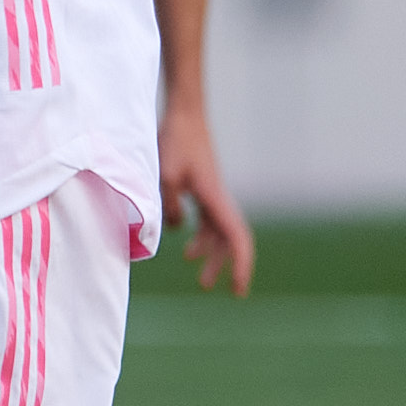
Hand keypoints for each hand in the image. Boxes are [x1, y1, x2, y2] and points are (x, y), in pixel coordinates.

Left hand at [155, 97, 254, 295]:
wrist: (184, 117)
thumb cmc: (175, 143)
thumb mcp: (164, 178)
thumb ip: (170, 207)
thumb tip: (179, 230)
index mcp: (216, 199)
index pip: (237, 238)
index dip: (241, 265)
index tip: (238, 288)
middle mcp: (219, 200)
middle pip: (227, 240)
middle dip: (221, 265)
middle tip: (209, 288)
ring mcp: (212, 195)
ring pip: (217, 231)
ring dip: (209, 252)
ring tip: (197, 271)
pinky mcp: (203, 189)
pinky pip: (207, 220)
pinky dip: (200, 235)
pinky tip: (186, 245)